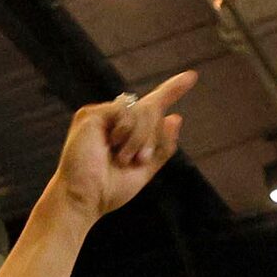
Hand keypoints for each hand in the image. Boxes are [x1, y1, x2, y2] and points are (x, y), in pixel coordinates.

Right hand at [43, 70, 195, 222]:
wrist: (85, 199)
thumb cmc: (109, 191)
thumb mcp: (145, 170)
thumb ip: (161, 146)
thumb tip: (176, 118)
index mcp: (127, 134)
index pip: (152, 107)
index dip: (172, 90)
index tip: (191, 77)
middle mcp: (115, 122)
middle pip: (151, 109)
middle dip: (152, 134)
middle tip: (139, 159)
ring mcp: (102, 116)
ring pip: (140, 109)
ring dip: (140, 137)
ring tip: (123, 158)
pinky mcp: (91, 115)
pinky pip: (125, 110)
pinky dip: (127, 131)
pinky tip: (112, 145)